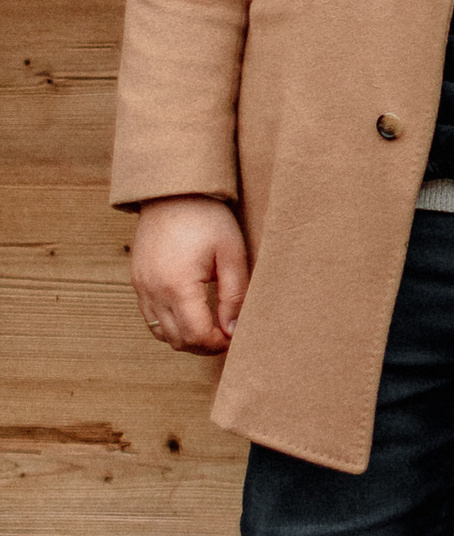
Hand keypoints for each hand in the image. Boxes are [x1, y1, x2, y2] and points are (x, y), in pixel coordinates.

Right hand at [131, 197, 249, 353]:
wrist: (172, 191)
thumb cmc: (206, 217)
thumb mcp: (230, 254)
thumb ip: (234, 295)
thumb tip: (233, 330)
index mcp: (177, 285)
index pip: (196, 336)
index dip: (218, 343)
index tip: (234, 335)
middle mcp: (153, 291)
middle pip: (177, 341)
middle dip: (203, 345)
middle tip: (225, 333)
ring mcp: (141, 287)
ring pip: (161, 333)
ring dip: (185, 337)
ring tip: (210, 324)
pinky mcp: (137, 281)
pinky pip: (150, 317)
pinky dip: (169, 324)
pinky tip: (190, 312)